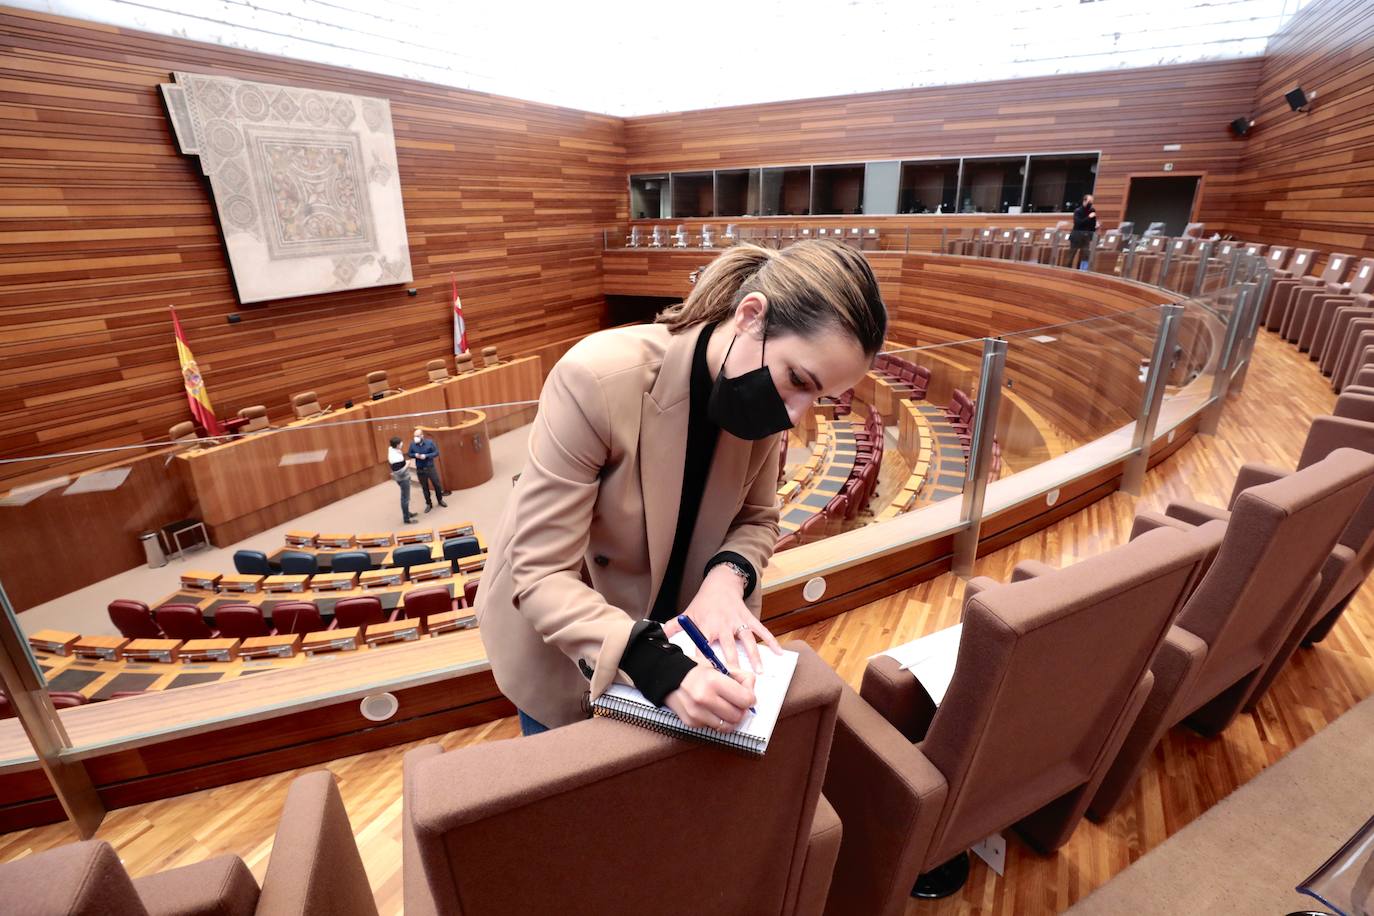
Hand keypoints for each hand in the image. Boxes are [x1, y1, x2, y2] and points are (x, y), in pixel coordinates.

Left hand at [662, 565, 782, 672]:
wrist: (721, 583)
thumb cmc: (703, 603)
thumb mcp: (687, 614)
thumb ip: (673, 628)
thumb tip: (657, 639)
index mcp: (706, 626)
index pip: (703, 647)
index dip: (704, 663)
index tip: (706, 679)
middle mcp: (723, 625)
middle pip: (728, 647)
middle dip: (731, 664)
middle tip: (735, 681)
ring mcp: (738, 622)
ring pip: (747, 641)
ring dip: (754, 657)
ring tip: (758, 673)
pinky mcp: (749, 619)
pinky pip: (762, 631)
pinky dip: (771, 641)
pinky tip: (779, 653)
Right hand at [664, 663, 756, 730]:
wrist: (666, 677)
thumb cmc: (694, 669)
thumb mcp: (718, 665)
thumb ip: (739, 676)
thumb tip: (751, 690)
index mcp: (713, 681)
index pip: (746, 700)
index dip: (750, 698)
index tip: (746, 695)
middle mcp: (704, 699)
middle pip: (738, 716)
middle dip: (741, 710)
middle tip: (736, 702)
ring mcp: (697, 713)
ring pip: (727, 726)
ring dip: (730, 718)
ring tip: (725, 707)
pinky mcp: (691, 722)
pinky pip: (713, 727)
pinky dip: (716, 720)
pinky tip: (710, 709)